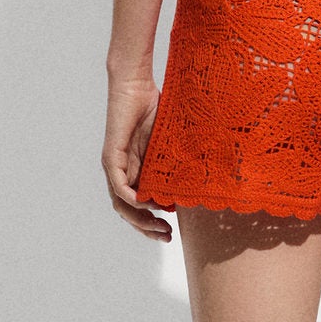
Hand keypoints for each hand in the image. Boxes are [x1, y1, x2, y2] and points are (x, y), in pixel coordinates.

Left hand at [103, 72, 173, 239]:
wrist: (135, 85)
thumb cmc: (156, 107)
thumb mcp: (174, 142)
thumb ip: (182, 161)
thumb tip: (209, 176)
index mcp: (138, 171)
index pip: (140, 206)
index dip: (153, 222)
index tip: (173, 231)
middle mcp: (123, 172)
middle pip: (129, 212)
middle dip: (148, 228)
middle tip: (167, 237)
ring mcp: (115, 166)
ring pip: (122, 205)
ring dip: (140, 220)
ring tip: (159, 228)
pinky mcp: (111, 157)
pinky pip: (119, 186)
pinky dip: (131, 199)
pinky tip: (146, 205)